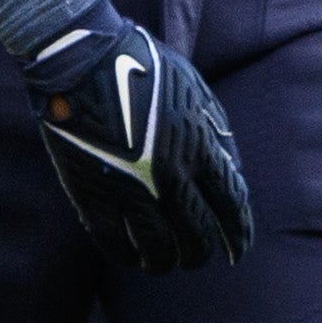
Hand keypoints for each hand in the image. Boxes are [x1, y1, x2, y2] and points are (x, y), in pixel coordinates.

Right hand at [11, 0, 254, 272]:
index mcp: (200, 148)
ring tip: (164, 263)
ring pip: (158, 248)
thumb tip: (232, 176)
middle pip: (197, 235)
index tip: (240, 249)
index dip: (238, 234)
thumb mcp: (197, 94)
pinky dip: (126, 256)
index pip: (232, 207)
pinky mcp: (91, 192)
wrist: (82, 59)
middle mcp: (170, 174)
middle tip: (197, 257)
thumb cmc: (144, 69)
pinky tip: (131, 258)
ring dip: (165, 263)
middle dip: (201, 253)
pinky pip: (114, 242)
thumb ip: (217, 136)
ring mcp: (129, 186)